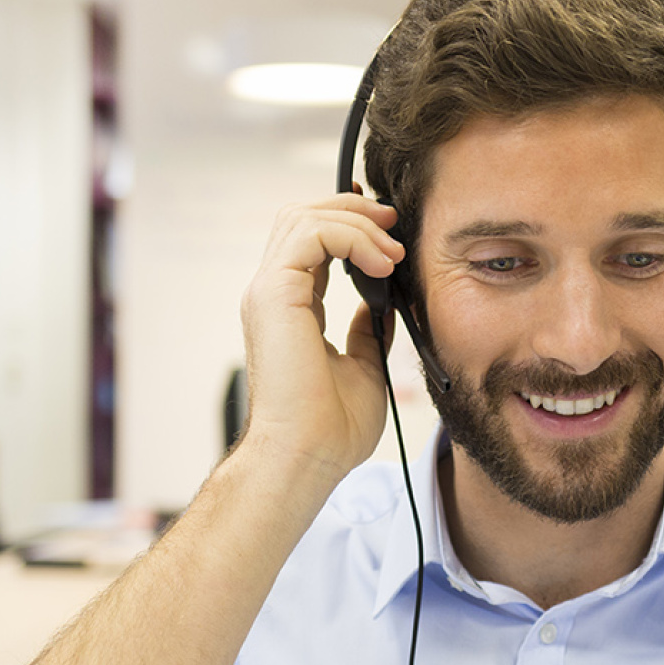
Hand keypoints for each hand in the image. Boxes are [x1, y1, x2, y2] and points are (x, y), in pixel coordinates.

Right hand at [236, 193, 405, 494]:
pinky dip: (350, 237)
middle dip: (352, 208)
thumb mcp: (365, 363)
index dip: (349, 223)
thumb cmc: (331, 428)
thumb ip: (368, 328)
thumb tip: (384, 301)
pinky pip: (310, 234)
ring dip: (357, 223)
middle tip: (394, 222)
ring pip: (303, 216)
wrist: (309, 457)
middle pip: (301, 216)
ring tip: (393, 252)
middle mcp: (273, 293)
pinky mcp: (274, 294)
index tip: (390, 226)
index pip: (312, 242)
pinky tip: (381, 263)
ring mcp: (269, 291)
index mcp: (290, 307)